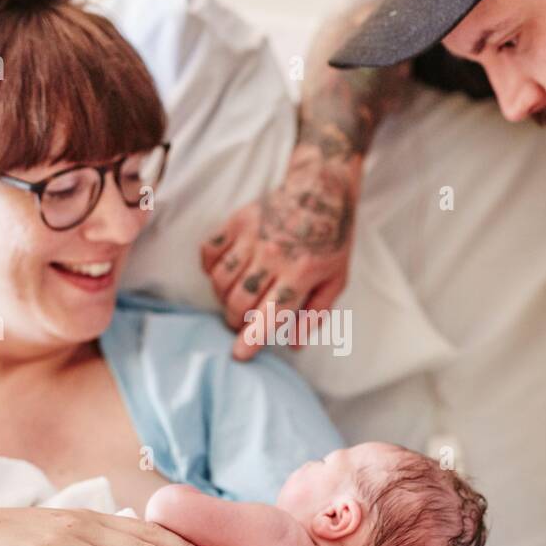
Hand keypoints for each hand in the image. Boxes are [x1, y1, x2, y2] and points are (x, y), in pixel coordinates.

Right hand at [201, 155, 356, 359]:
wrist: (320, 191)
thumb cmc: (331, 240)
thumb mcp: (336, 280)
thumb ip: (315, 314)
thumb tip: (293, 344)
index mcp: (300, 273)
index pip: (270, 313)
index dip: (252, 339)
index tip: (239, 354)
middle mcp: (273, 256)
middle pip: (239, 301)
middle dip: (235, 321)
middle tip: (241, 322)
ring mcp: (251, 237)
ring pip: (220, 280)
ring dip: (222, 297)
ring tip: (234, 297)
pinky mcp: (236, 222)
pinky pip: (209, 252)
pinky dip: (210, 267)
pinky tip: (222, 271)